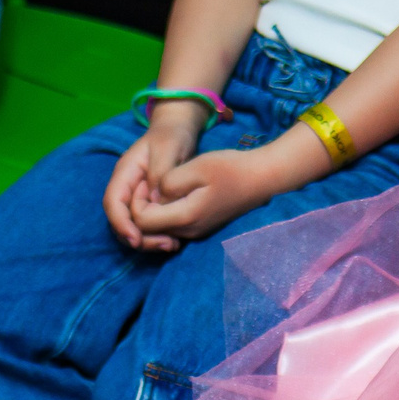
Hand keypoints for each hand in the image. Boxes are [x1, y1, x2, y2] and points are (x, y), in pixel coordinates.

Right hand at [104, 104, 208, 250]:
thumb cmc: (172, 136)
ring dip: (149, 240)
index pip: (113, 202)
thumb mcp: (168, 148)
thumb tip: (157, 201)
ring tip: (171, 245)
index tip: (135, 238)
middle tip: (162, 246)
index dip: (121, 223)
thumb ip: (161, 172)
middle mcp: (127, 189)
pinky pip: (148, 225)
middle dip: (137, 237)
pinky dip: (158, 235)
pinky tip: (176, 240)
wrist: (179, 132)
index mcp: (125, 173)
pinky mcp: (150, 205)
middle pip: (121, 221)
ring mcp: (137, 198)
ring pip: (134, 226)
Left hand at [129, 146, 279, 242]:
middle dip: (141, 207)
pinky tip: (174, 192)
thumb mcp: (197, 167)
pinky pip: (172, 225)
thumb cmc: (231, 169)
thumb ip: (169, 181)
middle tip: (150, 182)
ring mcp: (195, 232)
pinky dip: (165, 212)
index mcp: (185, 217)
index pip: (141, 221)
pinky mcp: (201, 227)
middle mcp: (188, 231)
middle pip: (148, 229)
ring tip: (161, 185)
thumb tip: (154, 194)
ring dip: (153, 210)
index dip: (136, 201)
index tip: (145, 180)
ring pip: (159, 229)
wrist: (262, 178)